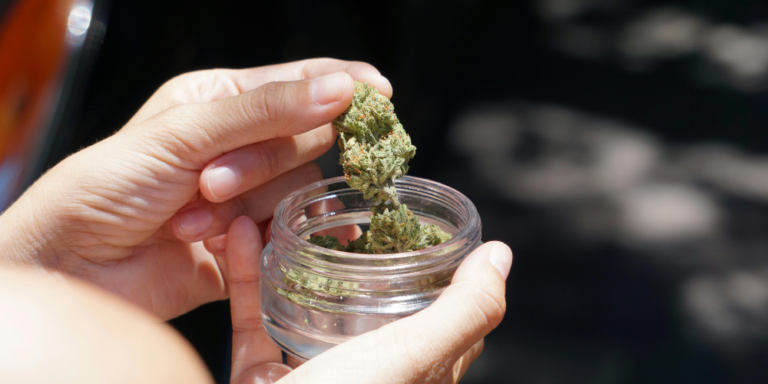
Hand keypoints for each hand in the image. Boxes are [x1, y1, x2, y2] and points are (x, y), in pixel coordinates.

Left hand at [0, 58, 392, 319]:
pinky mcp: (250, 241)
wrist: (73, 266)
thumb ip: (265, 112)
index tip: (381, 92)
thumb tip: (340, 89)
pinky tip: (276, 241)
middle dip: (260, 164)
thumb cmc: (108, 186)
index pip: (297, 84)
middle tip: (210, 183)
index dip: (340, 85)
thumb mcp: (182, 134)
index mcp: (219, 102)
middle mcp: (239, 145)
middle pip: (302, 141)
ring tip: (194, 221)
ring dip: (247, 208)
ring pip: (295, 191)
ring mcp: (247, 195)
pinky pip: (291, 234)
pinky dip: (283, 240)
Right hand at [223, 216, 511, 383]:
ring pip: (307, 304)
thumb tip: (502, 255)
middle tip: (351, 206)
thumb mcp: (412, 358)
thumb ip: (462, 312)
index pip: (446, 316)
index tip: (428, 224)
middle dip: (360, 253)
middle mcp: (368, 376)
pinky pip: (254, 318)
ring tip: (292, 211)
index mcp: (414, 373)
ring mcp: (313, 379)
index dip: (444, 269)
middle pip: (371, 303)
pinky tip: (242, 235)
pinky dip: (248, 275)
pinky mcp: (263, 381)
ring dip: (298, 256)